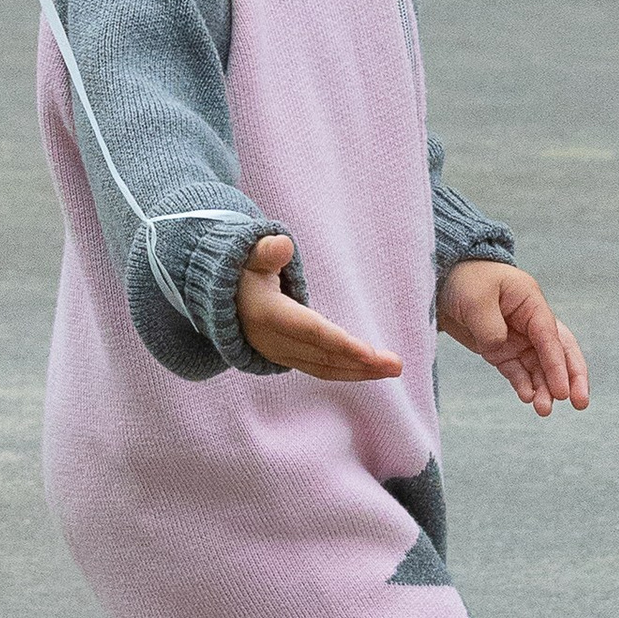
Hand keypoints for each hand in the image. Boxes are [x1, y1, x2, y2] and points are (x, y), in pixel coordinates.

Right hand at [236, 233, 403, 382]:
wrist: (222, 300)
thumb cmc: (243, 272)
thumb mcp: (249, 256)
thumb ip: (266, 250)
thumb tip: (282, 245)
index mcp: (269, 316)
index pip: (311, 332)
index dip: (341, 344)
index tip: (370, 353)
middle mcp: (275, 342)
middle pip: (323, 357)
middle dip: (361, 363)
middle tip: (397, 364)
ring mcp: (281, 355)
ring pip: (324, 369)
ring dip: (359, 372)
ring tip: (392, 368)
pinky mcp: (288, 359)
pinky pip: (321, 370)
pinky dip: (347, 371)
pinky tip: (370, 369)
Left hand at [439, 260, 586, 416]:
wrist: (441, 280)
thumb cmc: (464, 280)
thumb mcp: (476, 299)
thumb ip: (491, 327)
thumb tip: (501, 349)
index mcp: (531, 301)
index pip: (550, 337)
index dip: (558, 365)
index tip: (563, 391)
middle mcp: (530, 321)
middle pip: (559, 351)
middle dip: (571, 377)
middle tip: (579, 403)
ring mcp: (517, 337)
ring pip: (539, 366)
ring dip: (545, 388)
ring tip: (543, 410)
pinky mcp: (502, 350)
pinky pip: (518, 371)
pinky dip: (525, 385)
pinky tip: (527, 398)